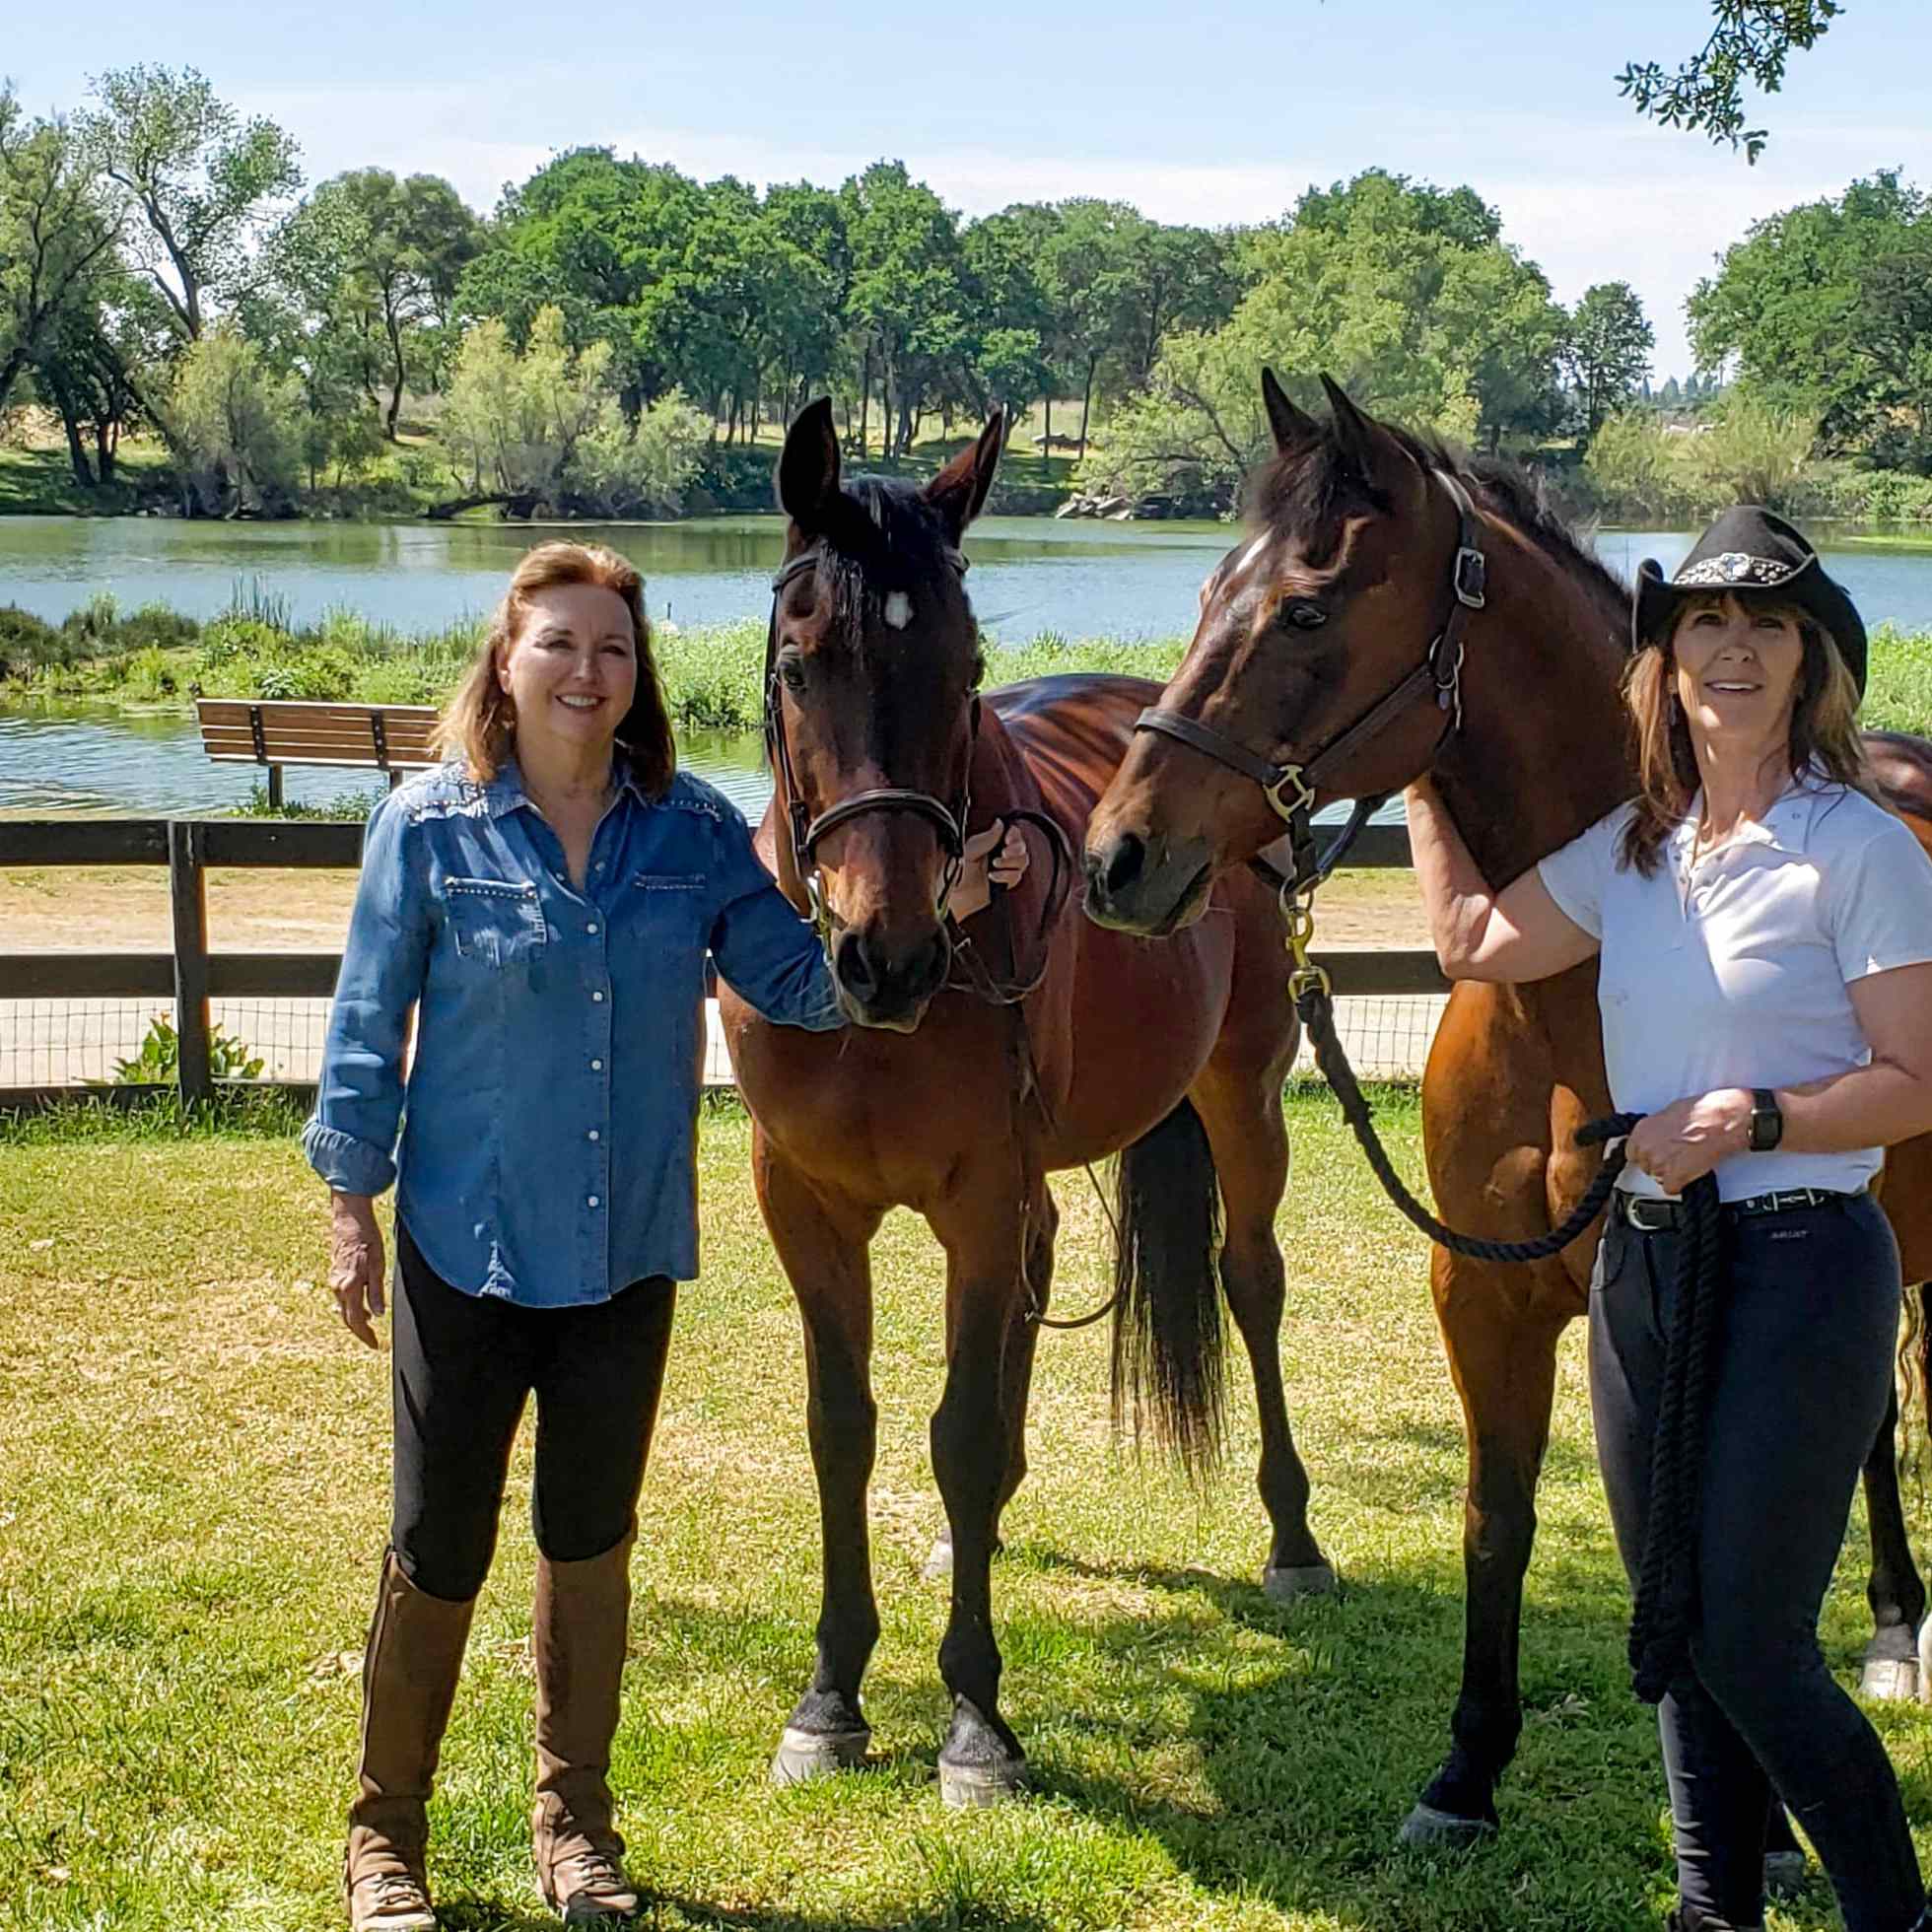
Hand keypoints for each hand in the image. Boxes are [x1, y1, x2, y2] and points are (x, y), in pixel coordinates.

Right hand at [328, 1191, 387, 1348]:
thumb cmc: (367, 1239)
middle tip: (372, 1340)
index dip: (365, 1335)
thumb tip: (378, 1314)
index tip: (374, 1345)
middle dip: (360, 1330)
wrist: (349, 1220)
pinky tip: (362, 1305)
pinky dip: (351, 1305)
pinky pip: (342, 1297)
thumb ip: (376, 1291)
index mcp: (349, 1286)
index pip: (356, 1320)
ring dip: (356, 1318)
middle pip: (347, 1317)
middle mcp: (338, 1286)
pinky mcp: (335, 1274)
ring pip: (344, 1307)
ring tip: (369, 1324)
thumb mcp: (378, 1266)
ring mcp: (334, 1280)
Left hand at [952, 819, 1030, 920]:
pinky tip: (993, 876)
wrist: (954, 894)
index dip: (1013, 835)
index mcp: (991, 842)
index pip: (1012, 833)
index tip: (1007, 839)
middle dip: (1015, 848)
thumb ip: (988, 838)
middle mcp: (1000, 854)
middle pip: (1021, 847)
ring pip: (1022, 861)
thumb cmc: (956, 870)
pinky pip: (1016, 877)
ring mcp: (1004, 869)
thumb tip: (1000, 823)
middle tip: (1004, 852)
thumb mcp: (971, 849)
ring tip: (995, 864)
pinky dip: (1006, 876)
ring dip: (1010, 862)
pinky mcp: (1005, 883)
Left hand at [1623, 1088, 1751, 1194]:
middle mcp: (1646, 1147)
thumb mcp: (1669, 1113)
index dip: (1647, 1155)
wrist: (1721, 1120)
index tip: (1656, 1155)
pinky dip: (1680, 1184)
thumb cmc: (1701, 1112)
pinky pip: (1671, 1189)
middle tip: (1678, 1156)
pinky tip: (1690, 1172)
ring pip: (1658, 1178)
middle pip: (1646, 1167)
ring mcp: (1659, 1163)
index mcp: (1642, 1130)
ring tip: (1687, 1160)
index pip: (1632, 1153)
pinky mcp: (1674, 1176)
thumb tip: (1656, 1137)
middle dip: (1660, 1164)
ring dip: (1671, 1173)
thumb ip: (1656, 1129)